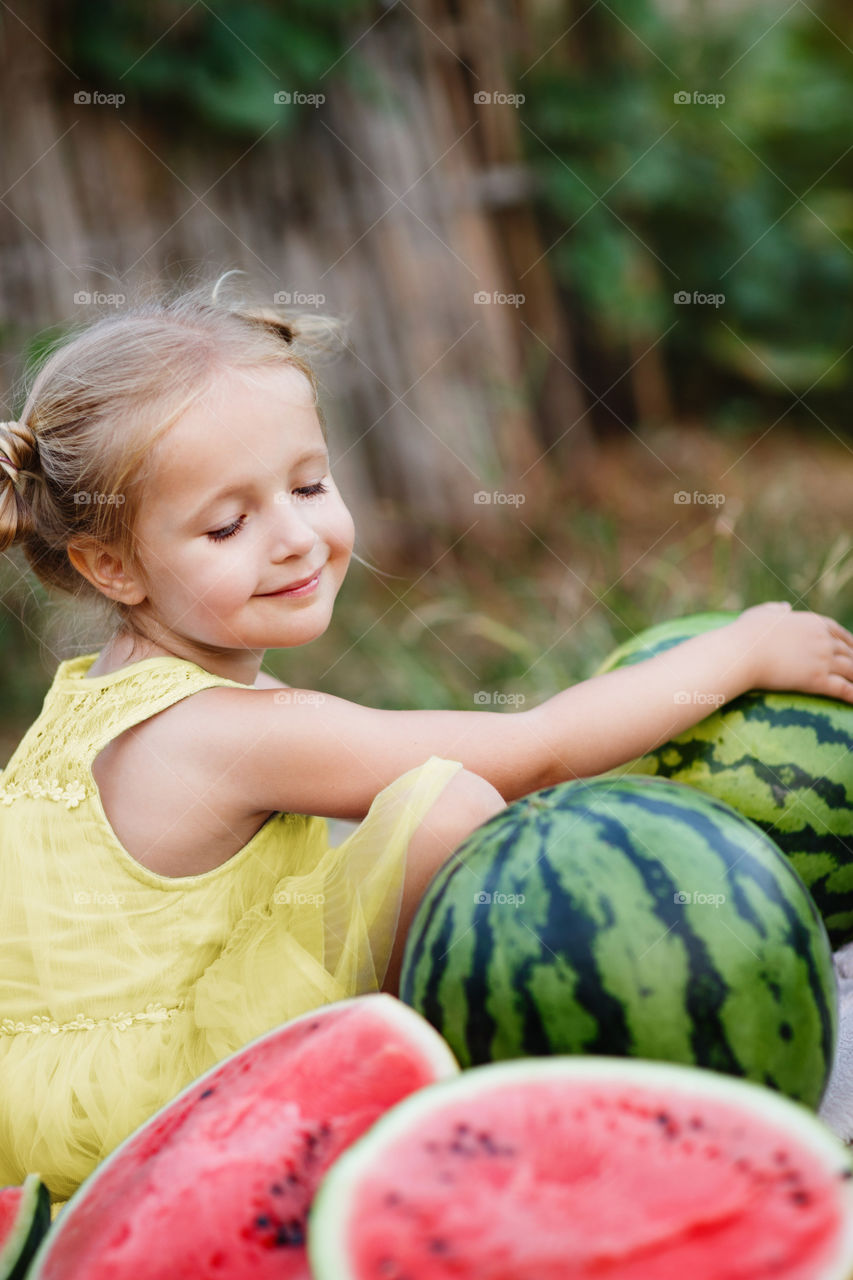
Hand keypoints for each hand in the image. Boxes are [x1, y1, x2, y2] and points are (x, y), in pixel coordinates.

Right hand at [733, 601, 852, 701]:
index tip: (852, 648)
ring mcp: (823, 660)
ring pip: (852, 670)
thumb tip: (785, 607)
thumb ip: (776, 609)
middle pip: (849, 652)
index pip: (839, 632)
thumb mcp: (761, 613)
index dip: (849, 642)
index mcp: (813, 622)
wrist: (742, 652)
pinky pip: (843, 689)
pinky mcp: (817, 680)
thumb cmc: (746, 633)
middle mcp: (823, 640)